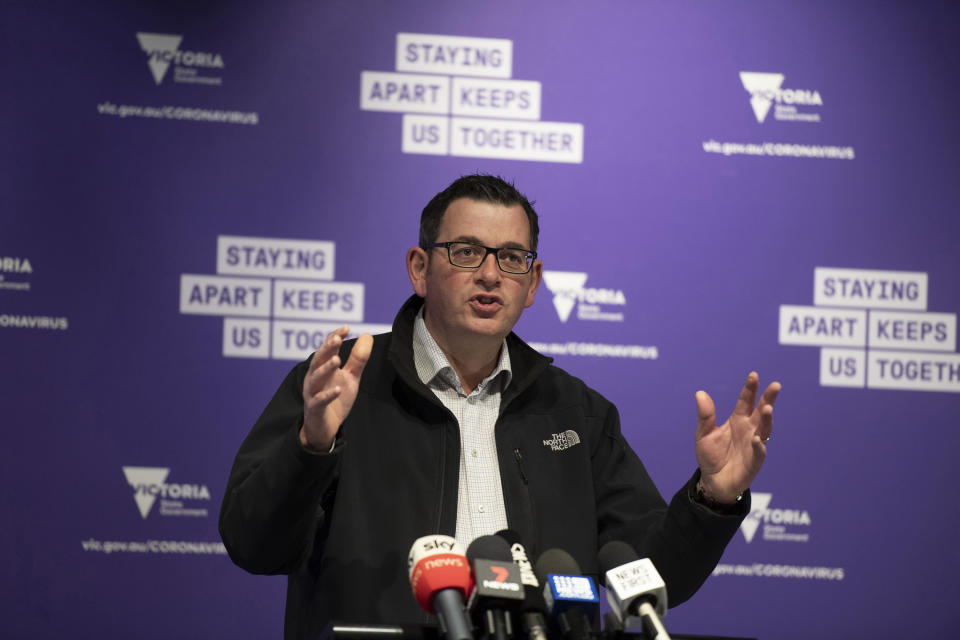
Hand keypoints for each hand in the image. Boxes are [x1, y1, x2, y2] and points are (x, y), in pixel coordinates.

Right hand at [299, 326, 372, 451]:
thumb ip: (358, 359)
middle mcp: (315, 378)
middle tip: (336, 339)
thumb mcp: (351, 377)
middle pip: (318, 360)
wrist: (325, 427)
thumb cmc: (336, 399)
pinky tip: (337, 389)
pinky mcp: (315, 409)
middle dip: (327, 349)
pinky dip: (328, 395)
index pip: (327, 349)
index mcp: (323, 368)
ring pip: (316, 378)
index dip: (334, 338)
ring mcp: (313, 393)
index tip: (346, 328)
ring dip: (325, 369)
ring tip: (336, 360)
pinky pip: (319, 401)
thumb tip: (367, 335)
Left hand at [694, 372, 780, 502]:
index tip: (753, 375)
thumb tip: (700, 393)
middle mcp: (749, 430)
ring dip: (766, 420)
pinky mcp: (754, 461)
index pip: (745, 401)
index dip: (750, 389)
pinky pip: (759, 452)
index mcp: (737, 420)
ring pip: (764, 429)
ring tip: (767, 409)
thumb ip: (705, 415)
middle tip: (775, 386)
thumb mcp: (704, 433)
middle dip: (768, 399)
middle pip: (761, 411)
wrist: (713, 481)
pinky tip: (757, 439)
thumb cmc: (710, 456)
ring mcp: (754, 445)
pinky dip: (759, 446)